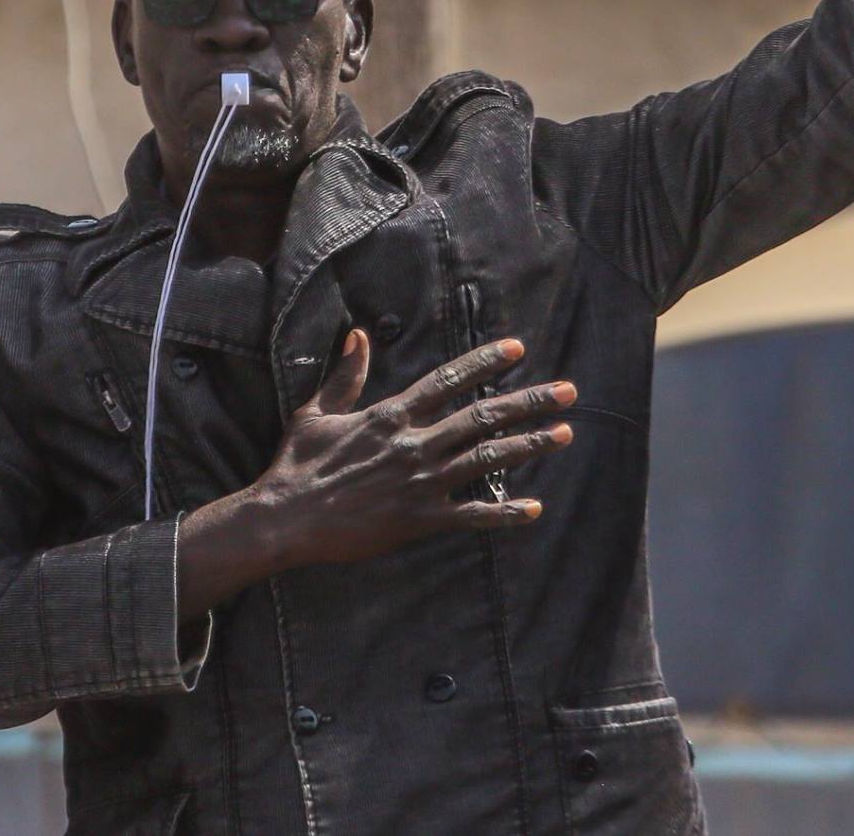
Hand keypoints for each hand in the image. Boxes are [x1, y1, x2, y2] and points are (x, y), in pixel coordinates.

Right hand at [177, 330, 573, 620]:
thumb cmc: (298, 466)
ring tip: (564, 434)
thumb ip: (345, 375)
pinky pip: (471, 515)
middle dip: (530, 402)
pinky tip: (533, 509)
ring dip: (529, 446)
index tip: (517, 349)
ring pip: (487, 458)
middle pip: (483, 416)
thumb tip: (357, 334)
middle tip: (568, 392)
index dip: (485, 362)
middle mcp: (415, 443)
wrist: (285, 520)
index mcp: (392, 415)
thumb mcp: (317, 412)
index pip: (449, 380)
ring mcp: (421, 482)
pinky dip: (503, 513)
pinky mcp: (420, 519)